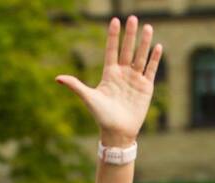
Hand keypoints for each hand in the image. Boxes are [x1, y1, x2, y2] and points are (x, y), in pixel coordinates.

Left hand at [56, 16, 162, 147]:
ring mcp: (135, 79)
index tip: (114, 21)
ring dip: (144, 43)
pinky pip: (151, 70)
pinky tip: (158, 46)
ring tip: (147, 27)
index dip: (113, 36)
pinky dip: (155, 59)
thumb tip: (57, 78)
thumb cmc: (101, 116)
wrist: (117, 132)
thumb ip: (75, 86)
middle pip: (127, 50)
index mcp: (109, 74)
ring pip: (140, 57)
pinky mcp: (146, 87)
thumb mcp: (89, 98)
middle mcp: (123, 74)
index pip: (111, 50)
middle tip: (133, 18)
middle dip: (130, 35)